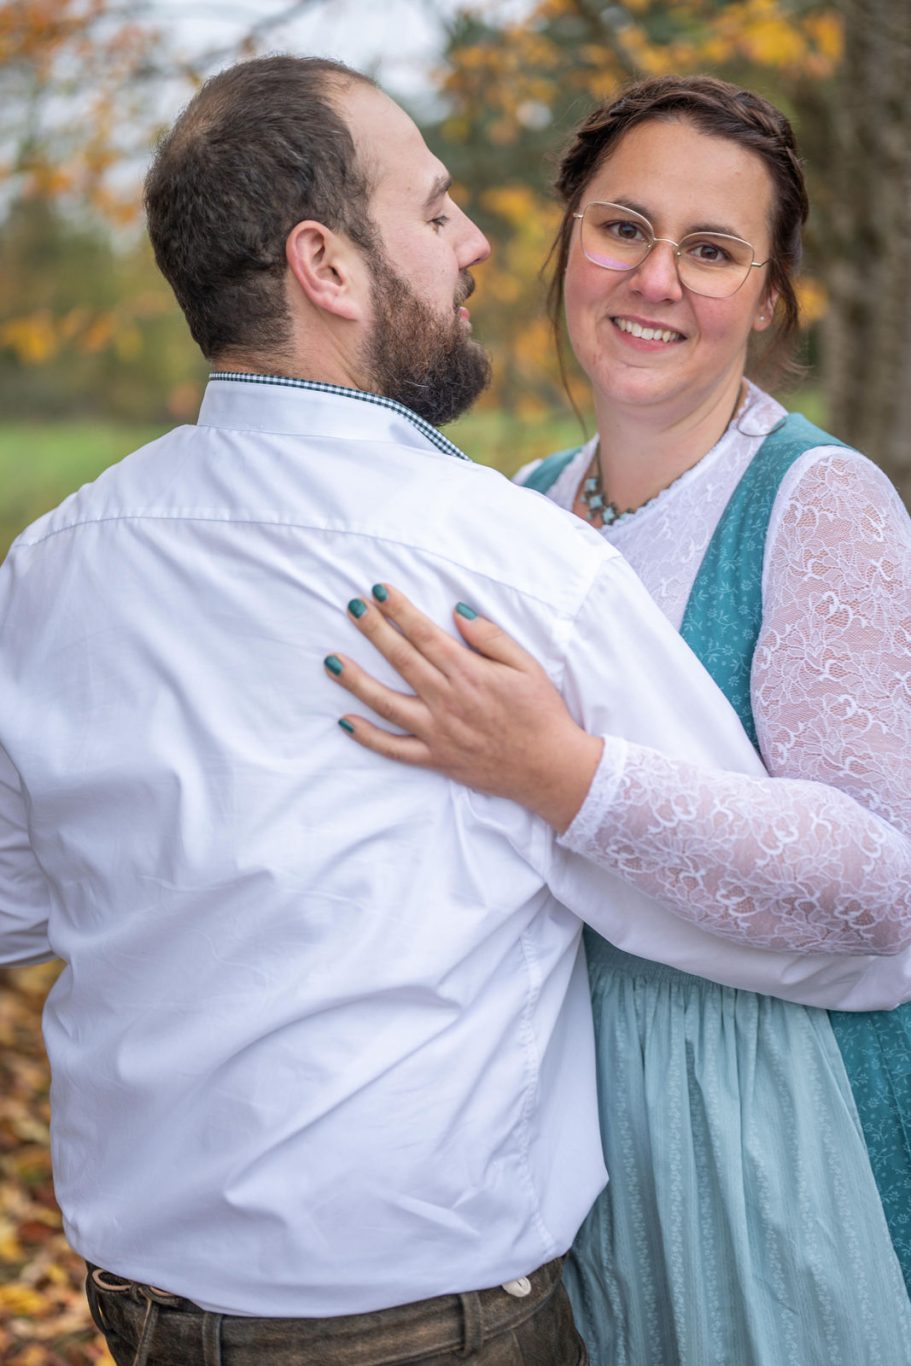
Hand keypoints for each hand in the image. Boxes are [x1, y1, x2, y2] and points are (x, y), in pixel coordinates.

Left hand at [323, 585, 602, 831]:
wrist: (550, 768)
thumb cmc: (541, 713)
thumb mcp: (526, 666)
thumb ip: (490, 637)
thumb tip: (457, 612)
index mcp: (469, 673)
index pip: (425, 635)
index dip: (399, 611)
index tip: (378, 591)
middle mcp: (446, 700)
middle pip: (401, 659)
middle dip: (373, 630)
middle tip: (351, 608)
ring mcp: (437, 732)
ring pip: (386, 703)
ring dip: (356, 680)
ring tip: (331, 660)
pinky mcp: (435, 758)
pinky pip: (394, 748)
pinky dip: (368, 736)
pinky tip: (345, 721)